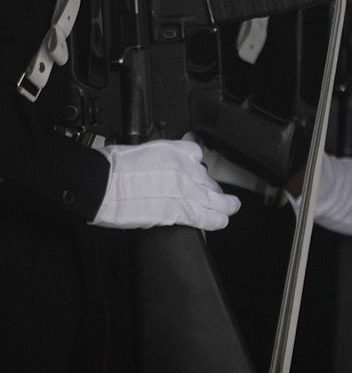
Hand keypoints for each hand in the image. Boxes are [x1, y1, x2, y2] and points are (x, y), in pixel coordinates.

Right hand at [93, 138, 240, 230]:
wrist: (101, 183)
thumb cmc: (111, 168)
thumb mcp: (140, 151)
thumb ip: (156, 159)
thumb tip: (157, 168)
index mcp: (174, 151)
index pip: (198, 157)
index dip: (199, 170)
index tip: (199, 176)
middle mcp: (185, 168)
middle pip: (207, 179)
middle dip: (210, 189)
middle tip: (213, 196)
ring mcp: (185, 189)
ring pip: (214, 198)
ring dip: (224, 205)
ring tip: (229, 208)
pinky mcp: (179, 209)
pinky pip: (205, 216)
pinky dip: (216, 220)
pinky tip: (221, 222)